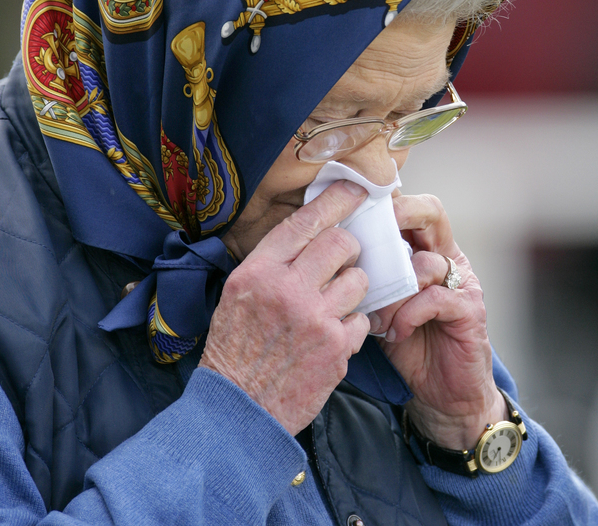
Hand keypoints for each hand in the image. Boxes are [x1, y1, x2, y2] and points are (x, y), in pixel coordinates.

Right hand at [200, 181, 370, 435]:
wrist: (239, 407)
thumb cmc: (235, 349)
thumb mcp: (238, 295)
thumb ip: (271, 264)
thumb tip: (311, 235)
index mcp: (258, 272)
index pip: (304, 222)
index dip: (335, 201)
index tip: (354, 190)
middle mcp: (287, 290)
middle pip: (341, 244)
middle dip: (348, 249)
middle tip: (341, 263)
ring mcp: (315, 319)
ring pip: (358, 280)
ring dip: (352, 289)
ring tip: (333, 305)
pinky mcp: (336, 349)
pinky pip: (362, 320)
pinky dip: (352, 327)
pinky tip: (332, 337)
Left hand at [370, 193, 505, 449]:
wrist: (444, 393)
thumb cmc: (406, 343)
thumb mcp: (380, 302)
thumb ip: (367, 275)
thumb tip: (327, 253)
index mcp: (426, 249)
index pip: (411, 206)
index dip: (386, 202)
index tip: (352, 209)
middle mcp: (448, 258)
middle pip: (430, 212)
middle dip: (397, 218)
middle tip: (367, 239)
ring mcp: (463, 283)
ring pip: (426, 263)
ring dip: (394, 290)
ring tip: (377, 316)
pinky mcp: (470, 311)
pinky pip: (435, 299)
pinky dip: (409, 314)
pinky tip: (395, 332)